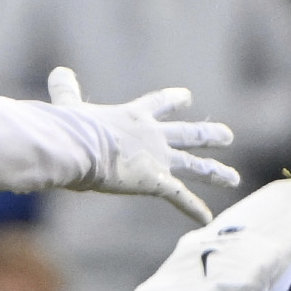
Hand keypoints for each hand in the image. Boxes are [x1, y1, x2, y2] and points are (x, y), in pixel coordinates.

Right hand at [50, 66, 237, 225]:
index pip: (158, 104)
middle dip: (208, 135)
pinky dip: (193, 208)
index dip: (173, 100)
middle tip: (227, 136)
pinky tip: (206, 218)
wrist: (77, 146)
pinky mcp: (155, 182)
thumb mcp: (68, 106)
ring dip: (214, 172)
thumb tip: (57, 71)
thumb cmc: (68, 127)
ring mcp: (157, 160)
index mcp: (132, 117)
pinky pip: (179, 197)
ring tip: (233, 178)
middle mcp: (152, 136)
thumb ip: (66, 91)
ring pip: (194, 166)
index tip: (187, 97)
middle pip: (187, 134)